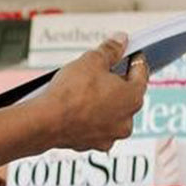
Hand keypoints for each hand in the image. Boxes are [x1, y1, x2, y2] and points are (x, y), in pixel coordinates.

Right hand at [37, 34, 148, 152]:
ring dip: (102, 105)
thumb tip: (121, 40)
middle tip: (100, 74)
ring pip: (110, 115)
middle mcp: (127, 120)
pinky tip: (75, 112)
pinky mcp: (92, 145)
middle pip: (125, 96)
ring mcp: (110, 135)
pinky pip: (94, 128)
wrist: (45, 122)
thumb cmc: (70, 92)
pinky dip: (88, 120)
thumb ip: (110, 50)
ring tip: (83, 94)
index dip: (134, 61)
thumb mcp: (91, 61)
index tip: (130, 55)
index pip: (140, 74)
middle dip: (115, 85)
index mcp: (133, 97)